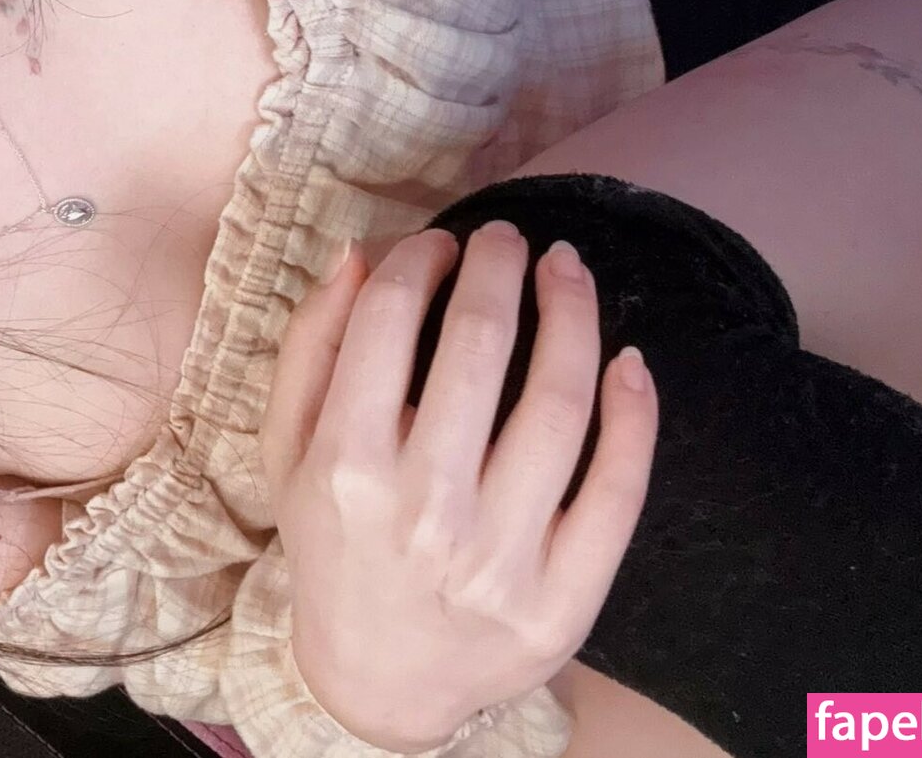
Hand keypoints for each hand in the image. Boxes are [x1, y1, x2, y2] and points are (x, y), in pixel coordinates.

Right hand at [259, 224, 657, 751]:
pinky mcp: (564, 598)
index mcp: (344, 465)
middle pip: (480, 341)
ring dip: (573, 310)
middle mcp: (422, 509)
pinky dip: (635, 411)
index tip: (440, 243)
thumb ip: (310, 348)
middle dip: (499, 264)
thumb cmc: (333, 547)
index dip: (422, 258)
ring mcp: (500, 558)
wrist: (377, 683)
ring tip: (567, 269)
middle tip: (508, 239)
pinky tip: (629, 360)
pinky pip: (619, 487)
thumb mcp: (287, 452)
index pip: (390, 319)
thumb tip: (358, 253)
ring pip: (561, 399)